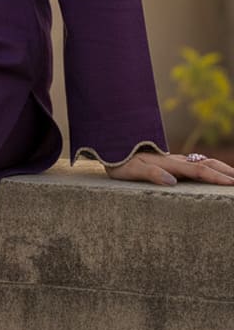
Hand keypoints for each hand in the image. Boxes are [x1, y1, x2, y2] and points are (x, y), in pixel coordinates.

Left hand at [105, 150, 233, 186]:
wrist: (109, 145)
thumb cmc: (118, 161)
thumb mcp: (130, 170)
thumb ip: (150, 173)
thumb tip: (172, 181)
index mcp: (168, 163)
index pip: (199, 170)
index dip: (217, 177)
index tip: (233, 183)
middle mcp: (173, 160)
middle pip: (206, 164)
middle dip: (225, 171)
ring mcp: (172, 160)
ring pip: (202, 162)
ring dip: (219, 168)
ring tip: (232, 176)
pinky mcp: (168, 162)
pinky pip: (193, 164)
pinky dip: (208, 167)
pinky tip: (210, 171)